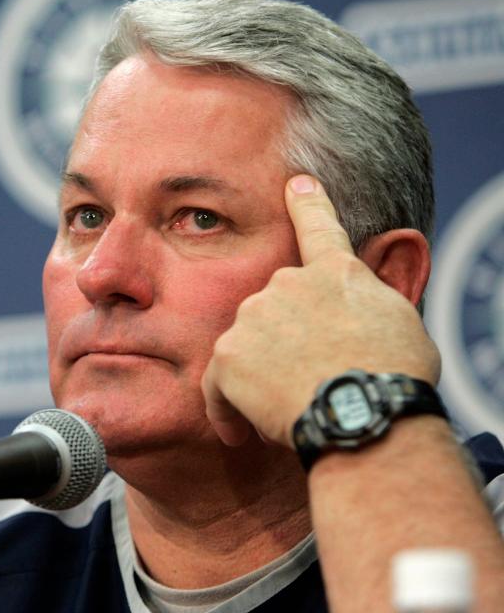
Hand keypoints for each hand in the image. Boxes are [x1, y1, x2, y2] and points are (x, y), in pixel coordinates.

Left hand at [200, 174, 440, 447]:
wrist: (363, 407)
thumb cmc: (394, 377)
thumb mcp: (400, 325)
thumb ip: (367, 305)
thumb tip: (356, 308)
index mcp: (337, 272)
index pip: (319, 226)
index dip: (307, 203)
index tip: (296, 182)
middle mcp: (288, 282)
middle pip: (274, 310)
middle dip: (284, 345)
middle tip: (305, 383)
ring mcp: (255, 314)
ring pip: (246, 347)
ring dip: (258, 377)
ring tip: (288, 409)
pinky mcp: (228, 352)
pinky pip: (216, 383)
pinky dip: (225, 409)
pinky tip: (238, 433)